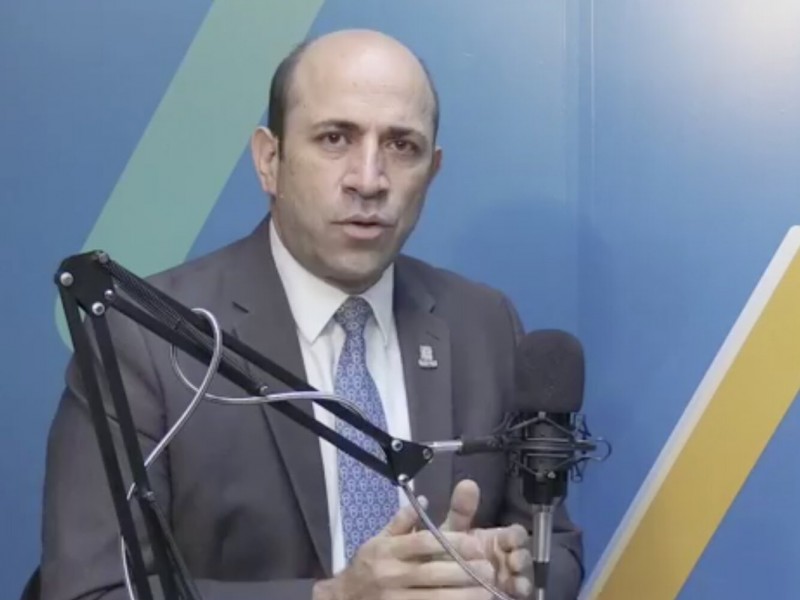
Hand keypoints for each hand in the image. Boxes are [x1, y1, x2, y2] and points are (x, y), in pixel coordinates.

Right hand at [313, 498, 495, 599]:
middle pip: (431, 573)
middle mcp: (390, 575)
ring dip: (462, 597)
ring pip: (433, 599)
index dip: (451, 543)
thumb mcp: (378, 540)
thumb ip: (401, 523)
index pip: (423, 543)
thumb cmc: (367, 567)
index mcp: (388, 550)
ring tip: (487, 592)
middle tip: (488, 569)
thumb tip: (422, 501)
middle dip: (463, 572)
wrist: (342, 599)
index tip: (475, 544)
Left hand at [441, 480, 533, 598]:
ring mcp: (506, 577)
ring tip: (514, 579)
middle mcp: (505, 557)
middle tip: (513, 560)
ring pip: (524, 574)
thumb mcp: (451, 531)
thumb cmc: (445, 552)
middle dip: (522, 556)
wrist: (433, 580)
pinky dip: (519, 589)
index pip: (516, 534)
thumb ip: (460, 510)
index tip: (510, 539)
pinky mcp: (505, 592)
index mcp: (496, 539)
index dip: (517, 536)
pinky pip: (518, 590)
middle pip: (524, 554)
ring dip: (522, 575)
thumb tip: (468, 483)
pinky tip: (514, 590)